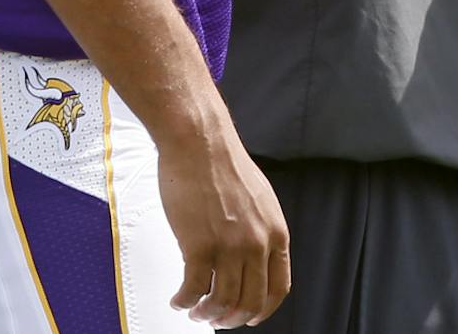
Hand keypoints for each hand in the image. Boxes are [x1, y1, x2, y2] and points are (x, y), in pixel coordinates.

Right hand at [158, 121, 290, 326]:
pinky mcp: (199, 246)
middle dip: (232, 319)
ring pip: (222, 302)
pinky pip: (194, 290)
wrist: (199, 142)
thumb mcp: (260, 199)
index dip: (263, 310)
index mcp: (275, 233)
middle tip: (217, 319)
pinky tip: (178, 300)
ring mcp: (228, 247)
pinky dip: (185, 302)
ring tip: (194, 312)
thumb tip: (250, 257)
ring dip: (207, 314)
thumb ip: (260, 229)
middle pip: (250, 302)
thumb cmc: (222, 163)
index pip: (278, 288)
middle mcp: (256, 244)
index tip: (249, 317)